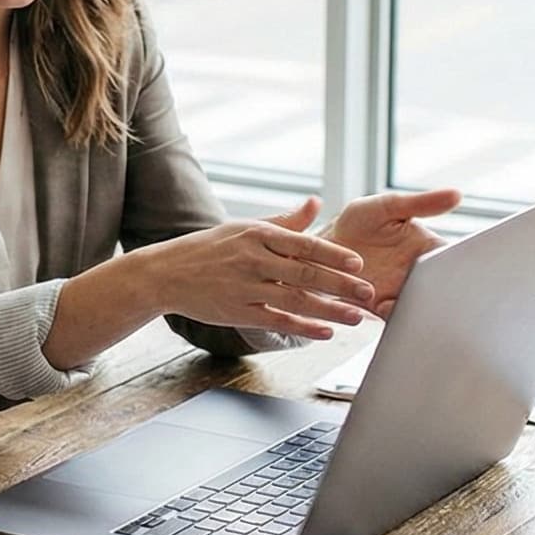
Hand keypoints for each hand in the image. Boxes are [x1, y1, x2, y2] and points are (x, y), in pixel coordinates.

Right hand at [131, 198, 375, 340]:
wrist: (166, 272)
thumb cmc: (210, 248)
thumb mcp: (244, 227)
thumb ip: (284, 222)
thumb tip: (315, 203)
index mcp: (257, 234)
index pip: (304, 244)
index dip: (333, 255)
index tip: (359, 264)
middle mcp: (253, 260)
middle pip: (305, 274)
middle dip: (341, 285)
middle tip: (369, 292)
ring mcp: (245, 287)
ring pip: (295, 300)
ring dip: (330, 309)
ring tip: (357, 316)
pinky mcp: (238, 312)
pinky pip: (277, 320)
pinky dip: (303, 326)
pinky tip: (326, 332)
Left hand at [320, 188, 460, 315]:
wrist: (323, 247)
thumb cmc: (358, 221)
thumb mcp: (388, 207)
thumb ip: (420, 204)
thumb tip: (456, 194)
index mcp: (426, 248)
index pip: (452, 259)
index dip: (460, 265)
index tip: (461, 267)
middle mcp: (416, 273)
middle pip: (440, 287)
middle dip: (444, 291)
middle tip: (440, 289)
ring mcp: (399, 291)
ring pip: (420, 304)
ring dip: (421, 305)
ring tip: (415, 299)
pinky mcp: (379, 306)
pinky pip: (394, 316)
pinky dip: (394, 314)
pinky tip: (386, 305)